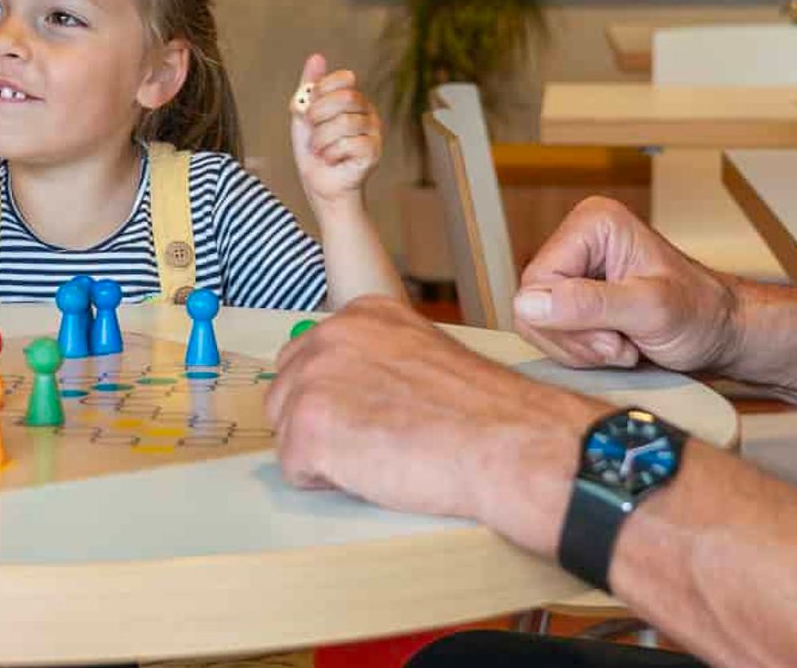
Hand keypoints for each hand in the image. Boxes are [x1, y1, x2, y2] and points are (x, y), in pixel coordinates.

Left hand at [267, 297, 598, 551]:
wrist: (510, 444)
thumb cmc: (483, 413)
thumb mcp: (424, 355)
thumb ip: (379, 360)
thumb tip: (350, 388)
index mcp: (361, 315)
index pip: (309, 356)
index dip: (335, 398)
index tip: (369, 415)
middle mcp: (330, 336)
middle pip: (286, 390)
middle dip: (318, 424)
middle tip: (374, 443)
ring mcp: (313, 380)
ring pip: (286, 430)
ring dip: (321, 453)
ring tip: (379, 457)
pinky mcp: (307, 429)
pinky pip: (294, 468)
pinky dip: (324, 482)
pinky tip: (373, 474)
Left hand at [289, 53, 381, 206]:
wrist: (320, 186)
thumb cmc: (314, 151)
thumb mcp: (304, 115)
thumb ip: (308, 87)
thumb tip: (316, 57)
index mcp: (353, 100)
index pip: (345, 78)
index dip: (322, 90)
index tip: (310, 107)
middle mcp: (368, 112)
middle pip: (346, 97)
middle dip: (319, 114)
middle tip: (312, 129)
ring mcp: (374, 132)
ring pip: (345, 123)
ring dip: (322, 139)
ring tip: (319, 149)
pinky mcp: (374, 152)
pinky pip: (350, 144)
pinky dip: (331, 154)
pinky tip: (331, 159)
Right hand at [512, 196, 742, 374]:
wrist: (724, 333)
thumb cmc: (702, 313)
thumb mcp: (649, 310)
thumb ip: (589, 305)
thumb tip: (527, 305)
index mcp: (592, 224)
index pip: (537, 282)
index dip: (567, 322)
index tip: (614, 338)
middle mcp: (578, 241)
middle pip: (534, 304)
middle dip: (577, 338)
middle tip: (621, 345)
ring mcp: (575, 269)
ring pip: (539, 322)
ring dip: (581, 348)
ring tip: (623, 344)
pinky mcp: (576, 295)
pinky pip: (551, 331)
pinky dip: (582, 351)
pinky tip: (616, 345)